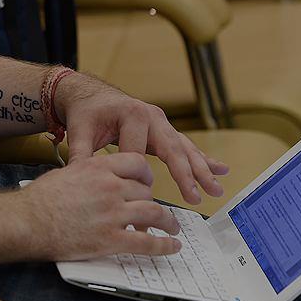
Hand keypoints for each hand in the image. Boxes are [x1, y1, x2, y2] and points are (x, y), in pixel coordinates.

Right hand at [20, 152, 182, 259]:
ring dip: (168, 222)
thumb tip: (95, 179)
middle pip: (146, 191)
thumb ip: (87, 174)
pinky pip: (147, 242)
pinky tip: (171, 246)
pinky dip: (164, 246)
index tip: (147, 183)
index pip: (136, 164)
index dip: (146, 175)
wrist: (25, 222)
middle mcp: (110, 188)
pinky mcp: (111, 240)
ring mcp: (112, 214)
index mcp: (98, 168)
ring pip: (154, 214)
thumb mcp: (65, 174)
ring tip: (172, 228)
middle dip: (154, 201)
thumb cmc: (38, 201)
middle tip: (157, 210)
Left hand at [55, 73, 229, 204]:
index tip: (142, 205)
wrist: (90, 95)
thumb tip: (78, 180)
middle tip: (197, 197)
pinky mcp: (164, 130)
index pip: (138, 154)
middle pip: (172, 150)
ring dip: (202, 170)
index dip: (138, 181)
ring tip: (216, 188)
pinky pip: (186, 146)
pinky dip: (203, 158)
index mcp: (131, 116)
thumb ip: (81, 155)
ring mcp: (161, 122)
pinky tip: (222, 169)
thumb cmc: (86, 113)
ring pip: (185, 149)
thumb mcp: (80, 131)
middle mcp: (151, 116)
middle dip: (185, 175)